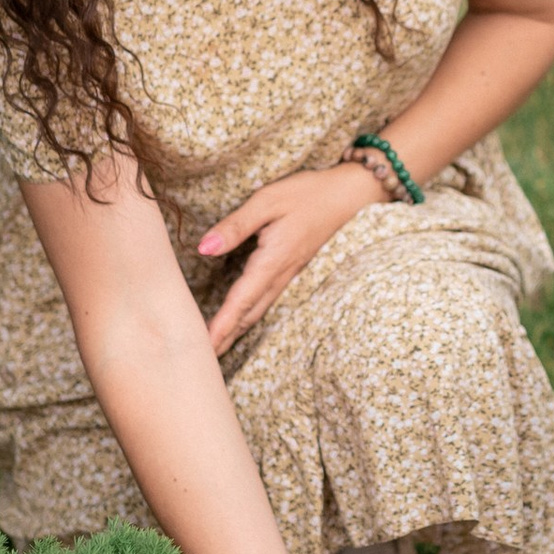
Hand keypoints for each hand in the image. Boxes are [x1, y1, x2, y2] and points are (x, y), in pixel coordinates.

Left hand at [198, 162, 380, 350]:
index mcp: (272, 260)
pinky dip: (250, 317)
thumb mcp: (268, 200)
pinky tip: (242, 319)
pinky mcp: (292, 269)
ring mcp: (289, 274)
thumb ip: (236, 225)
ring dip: (237, 331)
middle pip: (249, 314)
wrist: (350, 195)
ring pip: (259, 310)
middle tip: (203, 360)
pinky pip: (267, 301)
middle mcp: (281, 274)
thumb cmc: (307, 193)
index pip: (241, 300)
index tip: (205, 348)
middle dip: (226, 337)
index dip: (222, 325)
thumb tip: (204, 248)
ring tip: (217, 347)